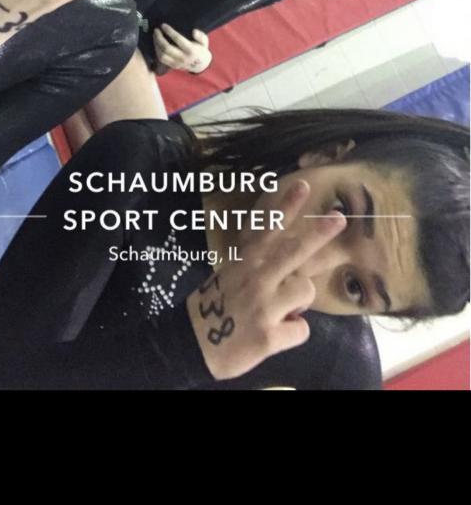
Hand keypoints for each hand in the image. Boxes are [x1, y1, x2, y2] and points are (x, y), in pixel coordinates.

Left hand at [153, 24, 211, 73]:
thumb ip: (201, 36)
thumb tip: (194, 31)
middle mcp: (183, 58)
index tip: (163, 25)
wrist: (200, 65)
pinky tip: (156, 43)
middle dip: (159, 38)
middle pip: (166, 48)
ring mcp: (177, 63)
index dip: (169, 31)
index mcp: (191, 50)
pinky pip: (161, 59)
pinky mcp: (172, 66)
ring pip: (162, 55)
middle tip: (156, 30)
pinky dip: (157, 50)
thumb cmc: (201, 49)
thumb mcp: (204, 42)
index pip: (178, 39)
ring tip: (155, 35)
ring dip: (156, 44)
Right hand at [186, 180, 345, 380]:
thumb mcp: (230, 272)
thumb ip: (258, 259)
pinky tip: (274, 336)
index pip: (267, 228)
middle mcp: (255, 276)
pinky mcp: (268, 335)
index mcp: (245, 260)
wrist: (191, 345)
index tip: (303, 185)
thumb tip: (293, 252)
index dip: (285, 206)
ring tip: (281, 312)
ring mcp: (263, 305)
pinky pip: (302, 329)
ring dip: (299, 302)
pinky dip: (292, 334)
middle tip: (339, 218)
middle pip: (294, 250)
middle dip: (319, 232)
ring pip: (306, 290)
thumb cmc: (215, 306)